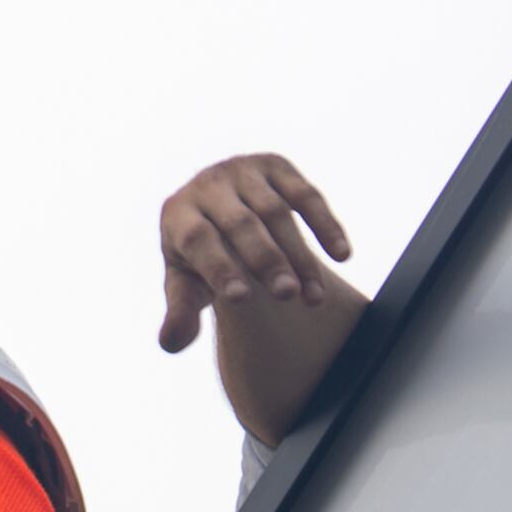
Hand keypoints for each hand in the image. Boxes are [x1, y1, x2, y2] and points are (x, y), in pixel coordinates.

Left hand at [157, 153, 354, 353]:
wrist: (215, 209)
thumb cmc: (198, 258)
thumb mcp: (185, 284)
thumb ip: (180, 312)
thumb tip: (171, 344)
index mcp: (178, 214)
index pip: (198, 239)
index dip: (219, 267)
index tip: (240, 298)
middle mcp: (209, 185)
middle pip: (241, 224)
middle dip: (267, 260)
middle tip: (287, 295)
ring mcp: (243, 171)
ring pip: (277, 212)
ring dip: (299, 255)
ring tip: (314, 298)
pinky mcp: (275, 166)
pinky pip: (306, 195)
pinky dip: (325, 225)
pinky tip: (341, 255)